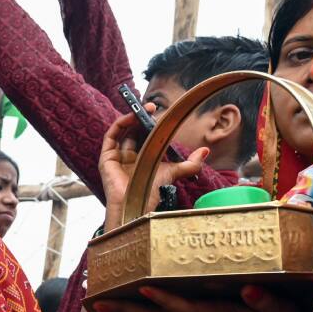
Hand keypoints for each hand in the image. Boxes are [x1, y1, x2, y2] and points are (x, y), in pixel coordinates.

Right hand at [99, 107, 208, 230]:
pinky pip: (111, 136)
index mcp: (139, 159)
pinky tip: (132, 116)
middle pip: (133, 131)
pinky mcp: (106, 157)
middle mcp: (126, 156)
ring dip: (132, 117)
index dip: (151, 124)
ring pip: (122, 130)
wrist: (137, 203)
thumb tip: (206, 150)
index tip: (161, 114)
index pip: (143, 136)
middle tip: (154, 107)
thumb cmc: (151, 191)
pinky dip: (121, 123)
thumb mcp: (174, 172)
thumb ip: (190, 163)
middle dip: (142, 118)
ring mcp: (115, 156)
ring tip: (145, 109)